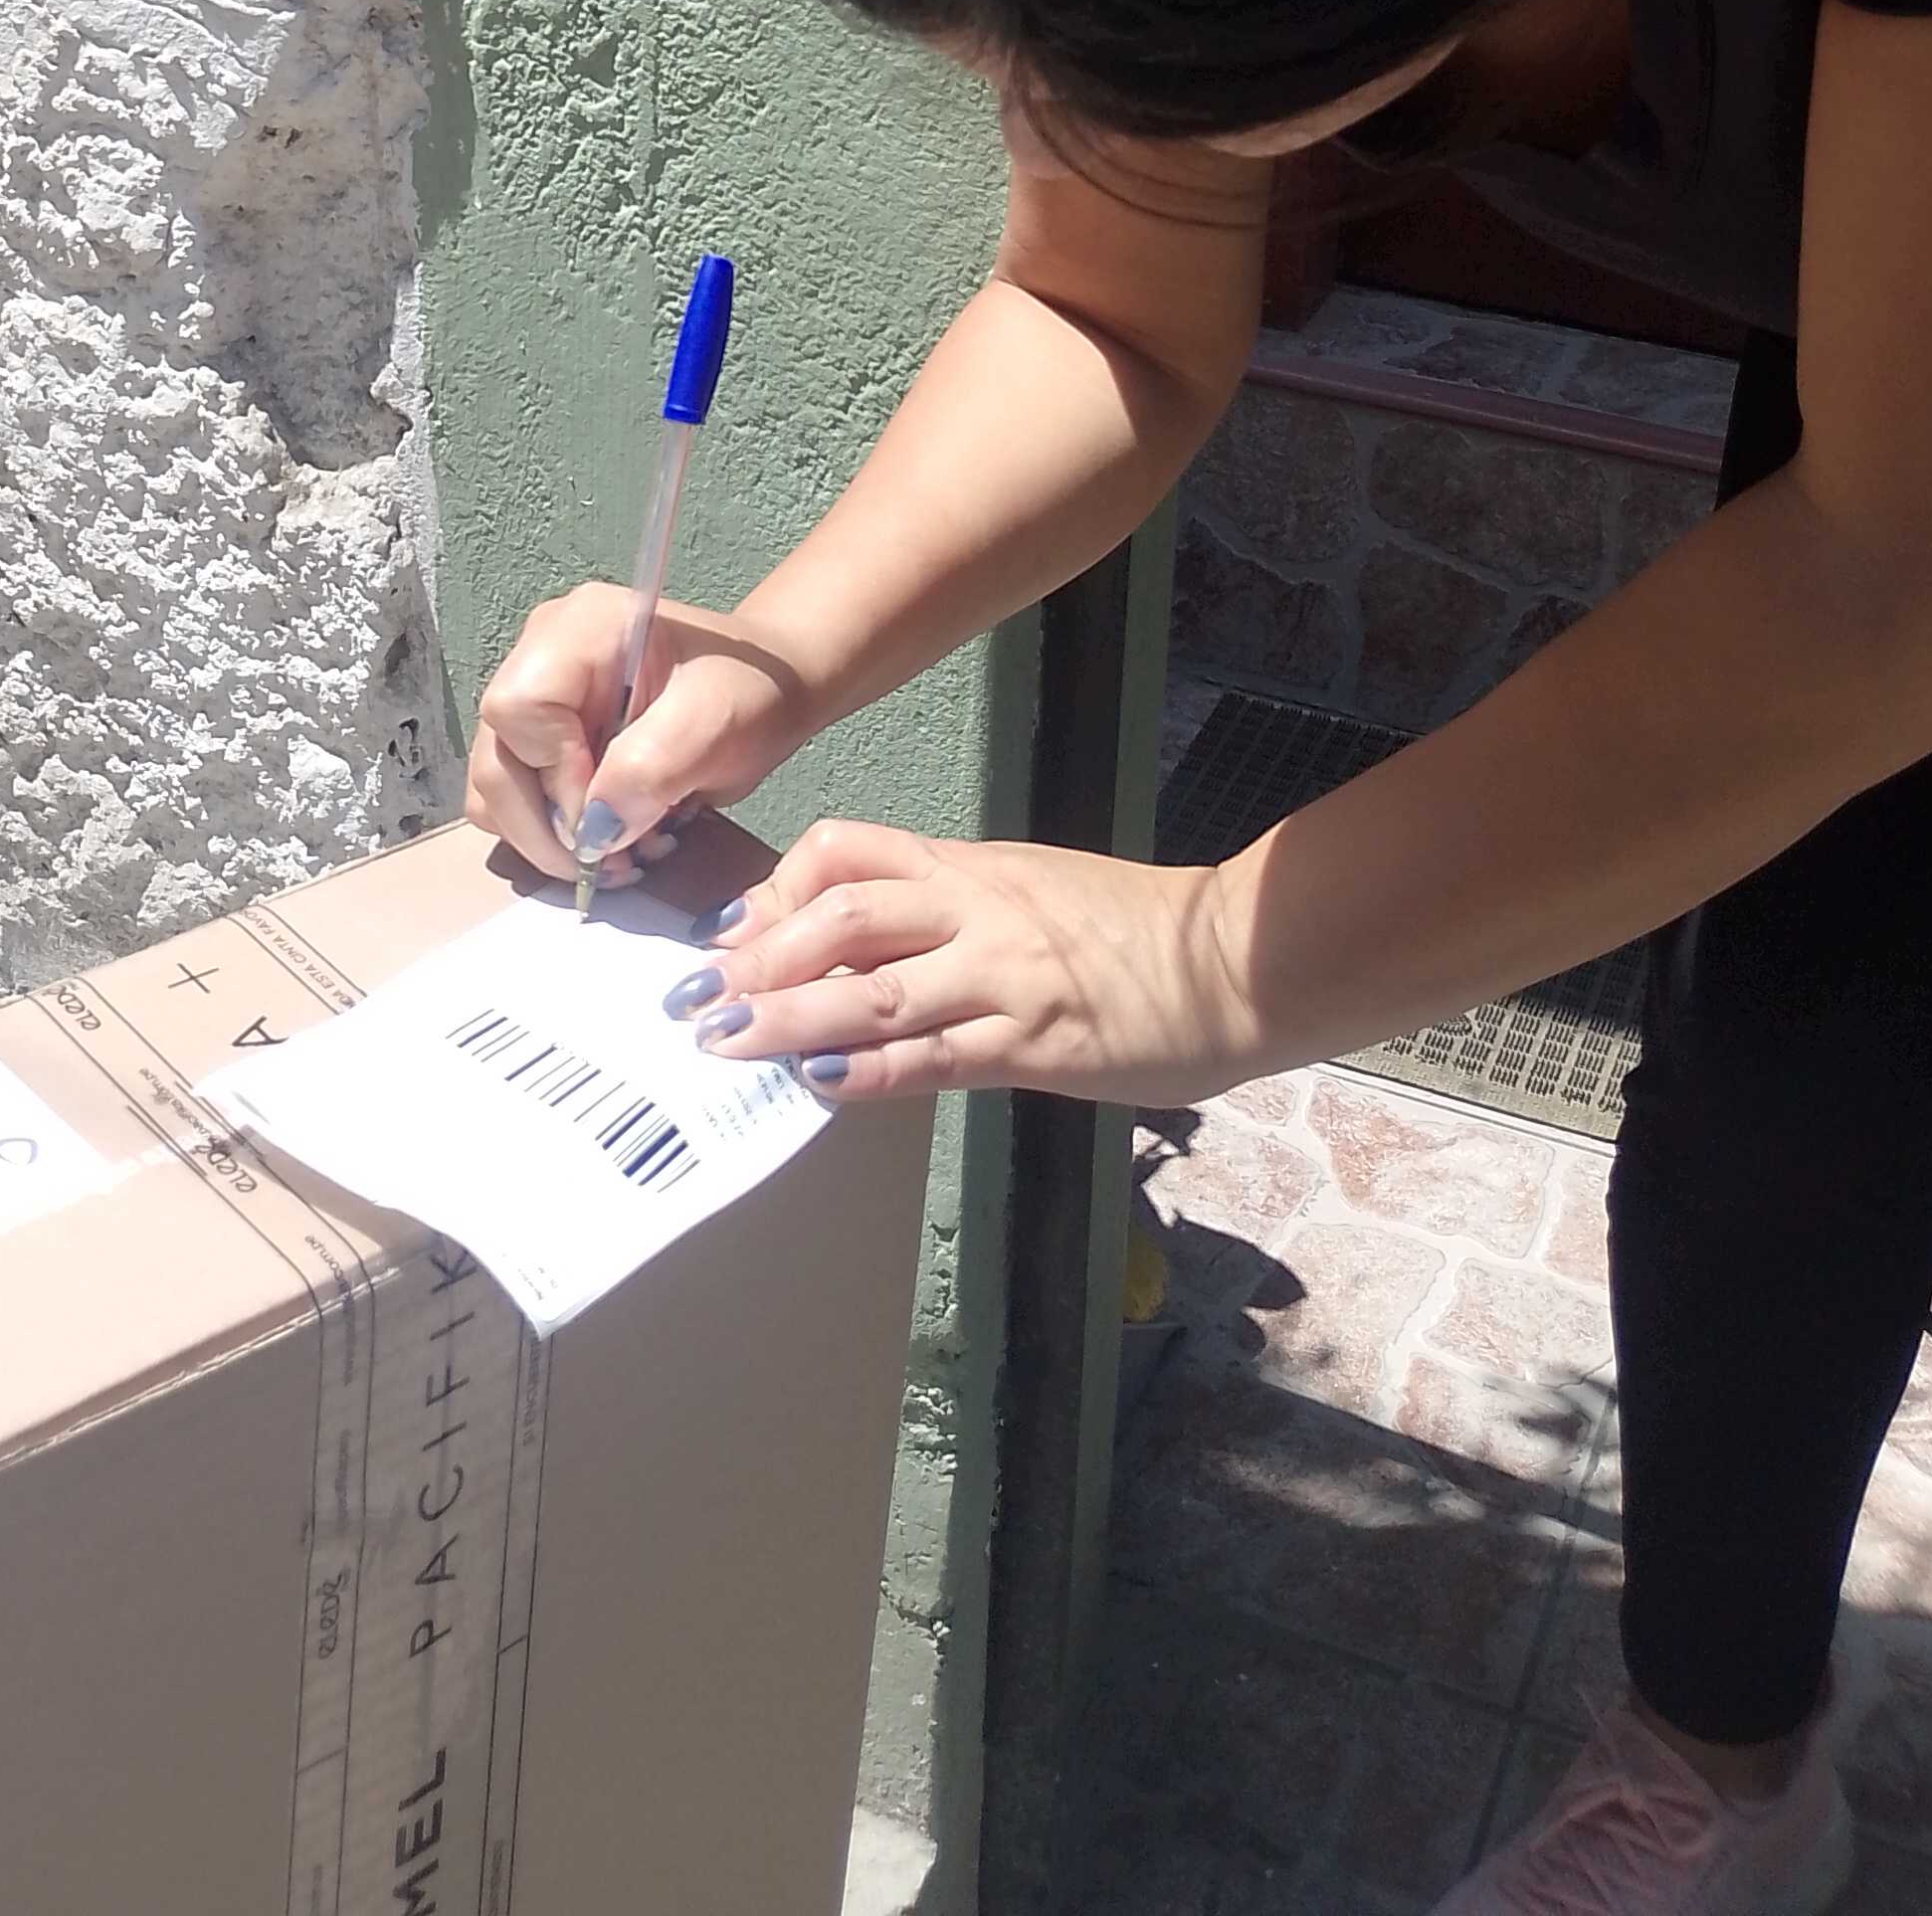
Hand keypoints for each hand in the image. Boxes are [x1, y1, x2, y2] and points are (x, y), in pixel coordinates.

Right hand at [466, 587, 818, 886]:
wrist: (768, 687)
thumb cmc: (751, 689)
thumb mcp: (714, 723)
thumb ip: (649, 769)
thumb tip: (590, 832)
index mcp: (578, 629)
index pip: (518, 710)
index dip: (555, 778)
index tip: (612, 819)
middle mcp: (540, 656)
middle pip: (497, 758)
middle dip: (547, 828)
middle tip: (613, 865)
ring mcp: (536, 698)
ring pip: (495, 787)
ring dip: (548, 839)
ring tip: (617, 855)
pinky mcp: (542, 738)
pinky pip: (518, 798)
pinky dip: (554, 834)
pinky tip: (611, 838)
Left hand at [656, 816, 1259, 1103]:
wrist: (1234, 962)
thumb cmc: (1136, 931)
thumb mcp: (1033, 892)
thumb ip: (954, 914)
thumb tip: (864, 951)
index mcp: (970, 867)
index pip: (848, 850)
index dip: (774, 887)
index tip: (729, 931)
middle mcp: (975, 910)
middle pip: (841, 910)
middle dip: (758, 954)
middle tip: (697, 995)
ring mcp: (1002, 976)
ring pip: (872, 985)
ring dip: (787, 1014)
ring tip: (725, 1040)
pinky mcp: (1033, 1045)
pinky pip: (933, 1058)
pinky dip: (869, 1070)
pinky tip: (819, 1081)